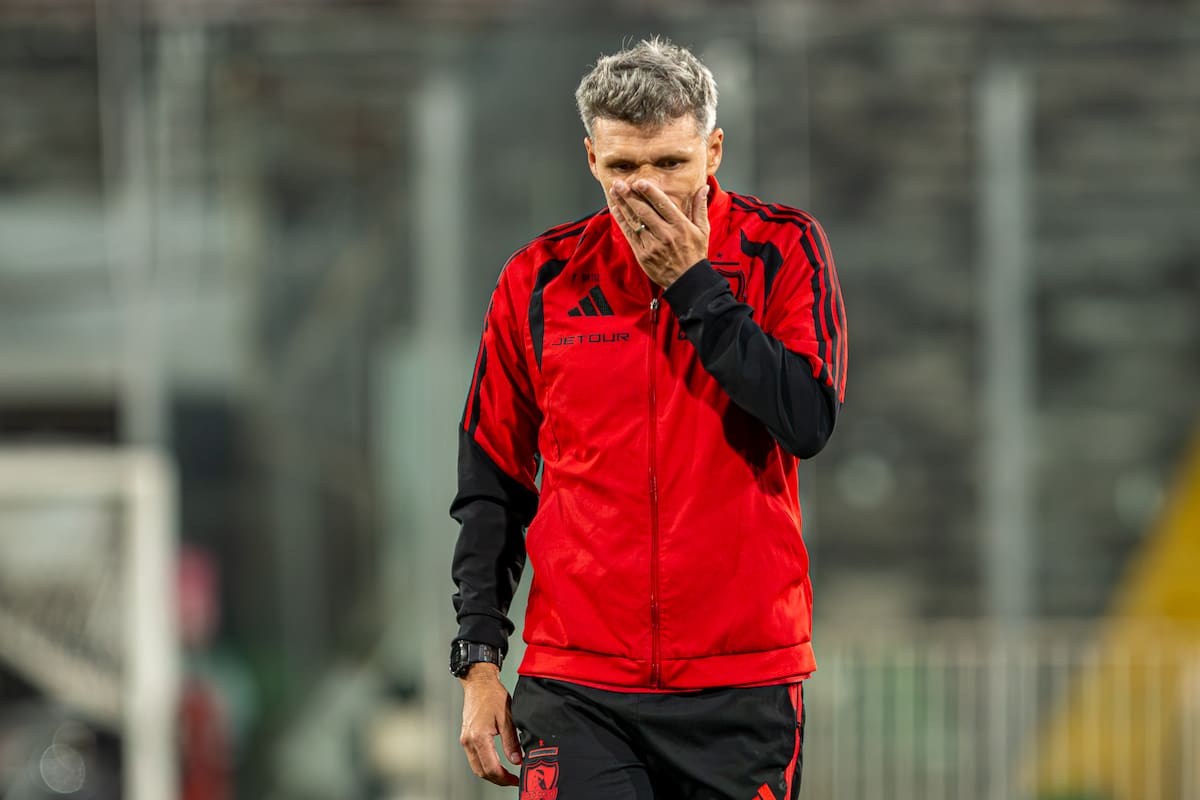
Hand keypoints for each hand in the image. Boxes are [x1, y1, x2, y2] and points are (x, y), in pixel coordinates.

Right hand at [458, 663, 521, 785]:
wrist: (479, 683)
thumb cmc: (492, 695)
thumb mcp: (507, 718)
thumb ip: (511, 742)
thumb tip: (516, 760)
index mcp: (479, 737)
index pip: (491, 767)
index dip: (505, 778)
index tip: (516, 780)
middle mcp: (469, 741)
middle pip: (482, 771)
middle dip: (498, 780)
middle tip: (513, 781)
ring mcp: (465, 740)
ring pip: (476, 767)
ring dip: (491, 774)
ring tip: (506, 775)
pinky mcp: (465, 737)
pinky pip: (474, 758)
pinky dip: (485, 765)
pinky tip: (496, 764)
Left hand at [610, 179, 709, 287]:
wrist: (688, 281)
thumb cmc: (695, 254)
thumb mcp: (703, 230)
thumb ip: (699, 207)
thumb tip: (703, 187)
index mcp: (680, 226)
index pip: (663, 205)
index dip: (650, 192)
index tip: (639, 182)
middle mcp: (665, 235)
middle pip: (644, 211)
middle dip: (630, 196)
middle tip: (619, 183)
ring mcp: (652, 245)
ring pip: (634, 221)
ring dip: (622, 205)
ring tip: (614, 191)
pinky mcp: (643, 254)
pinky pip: (630, 234)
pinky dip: (622, 221)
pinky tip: (616, 210)